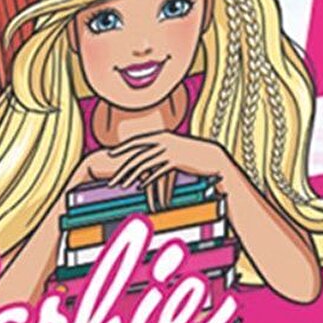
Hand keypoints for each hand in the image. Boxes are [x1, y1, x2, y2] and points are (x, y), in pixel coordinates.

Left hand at [99, 132, 224, 214]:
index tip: (110, 154)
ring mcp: (169, 151)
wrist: (212, 156)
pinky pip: (158, 172)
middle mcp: (163, 141)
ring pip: (144, 165)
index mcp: (162, 135)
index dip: (122, 147)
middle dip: (122, 168)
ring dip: (131, 177)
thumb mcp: (176, 148)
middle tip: (112, 179)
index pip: (136, 141)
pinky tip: (141, 188)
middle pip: (137, 155)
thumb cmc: (193, 153)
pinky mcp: (176, 161)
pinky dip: (148, 180)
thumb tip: (151, 155)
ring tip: (122, 186)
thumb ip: (162, 149)